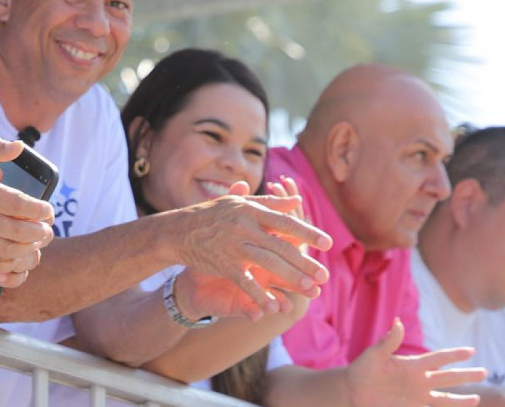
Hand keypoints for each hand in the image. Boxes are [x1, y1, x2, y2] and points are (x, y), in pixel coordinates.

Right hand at [0, 139, 53, 283]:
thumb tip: (19, 146)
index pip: (18, 204)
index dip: (39, 210)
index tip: (48, 210)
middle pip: (17, 231)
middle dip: (39, 232)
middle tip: (47, 228)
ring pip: (7, 250)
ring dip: (29, 249)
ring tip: (37, 241)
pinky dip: (10, 265)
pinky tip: (20, 256)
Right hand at [168, 182, 331, 316]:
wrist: (177, 231)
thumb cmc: (209, 215)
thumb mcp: (237, 204)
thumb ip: (268, 203)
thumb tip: (297, 198)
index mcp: (250, 210)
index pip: (284, 221)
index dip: (307, 232)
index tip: (327, 242)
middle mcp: (244, 226)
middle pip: (281, 246)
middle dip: (304, 262)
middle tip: (324, 275)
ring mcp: (234, 246)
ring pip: (268, 263)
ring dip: (290, 277)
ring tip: (309, 288)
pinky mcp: (224, 264)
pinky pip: (246, 282)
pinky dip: (260, 295)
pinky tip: (274, 306)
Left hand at [347, 319, 485, 406]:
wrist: (352, 390)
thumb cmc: (362, 369)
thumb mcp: (374, 354)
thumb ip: (388, 341)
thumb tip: (398, 322)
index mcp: (412, 365)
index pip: (438, 358)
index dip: (454, 354)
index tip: (471, 350)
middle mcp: (419, 380)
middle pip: (447, 377)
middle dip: (466, 375)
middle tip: (485, 372)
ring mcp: (417, 395)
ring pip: (445, 397)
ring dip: (461, 398)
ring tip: (477, 398)